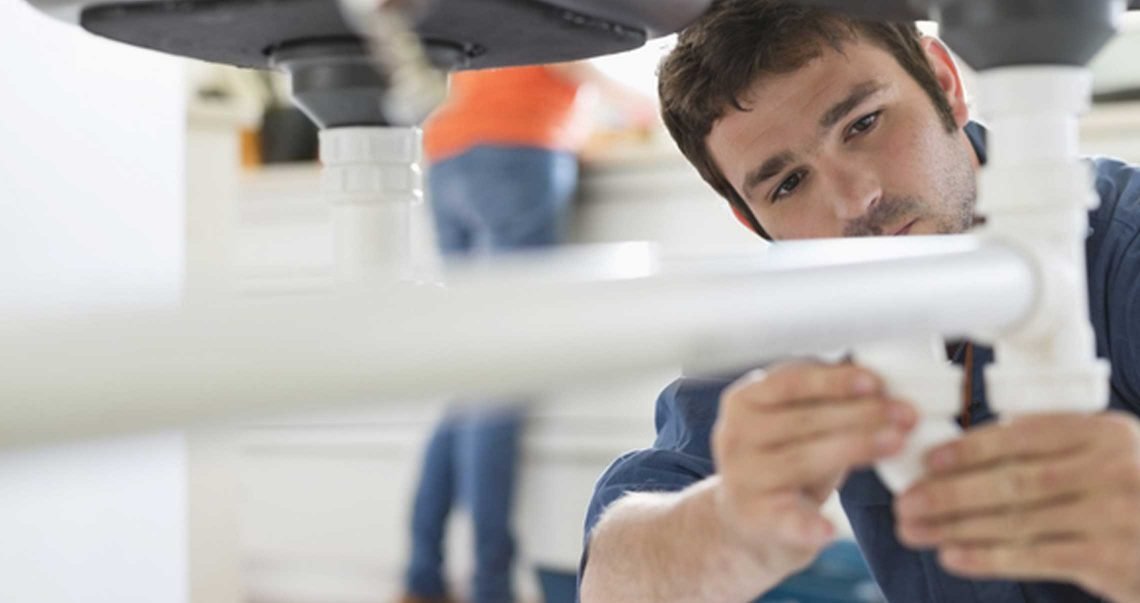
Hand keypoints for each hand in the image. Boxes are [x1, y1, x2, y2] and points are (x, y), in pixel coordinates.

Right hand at [712, 362, 916, 574]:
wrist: (748, 518)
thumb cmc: (784, 459)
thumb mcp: (795, 421)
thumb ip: (825, 400)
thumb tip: (882, 383)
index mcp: (744, 400)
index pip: (790, 382)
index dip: (834, 381)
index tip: (875, 382)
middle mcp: (735, 436)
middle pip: (803, 420)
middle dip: (860, 414)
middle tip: (905, 414)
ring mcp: (742, 478)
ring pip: (802, 460)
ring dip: (855, 449)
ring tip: (897, 442)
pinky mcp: (756, 518)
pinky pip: (785, 519)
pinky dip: (808, 524)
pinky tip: (830, 528)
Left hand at [894, 411, 1139, 601]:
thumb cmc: (1135, 493)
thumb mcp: (1110, 455)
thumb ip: (1054, 448)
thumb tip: (968, 450)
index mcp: (1104, 433)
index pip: (1023, 435)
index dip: (969, 448)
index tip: (927, 460)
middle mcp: (1111, 470)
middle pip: (1012, 480)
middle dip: (949, 492)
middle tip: (906, 502)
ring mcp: (1113, 516)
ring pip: (1016, 520)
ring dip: (956, 526)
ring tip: (915, 529)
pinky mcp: (1111, 560)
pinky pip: (1035, 557)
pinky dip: (987, 557)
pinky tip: (952, 555)